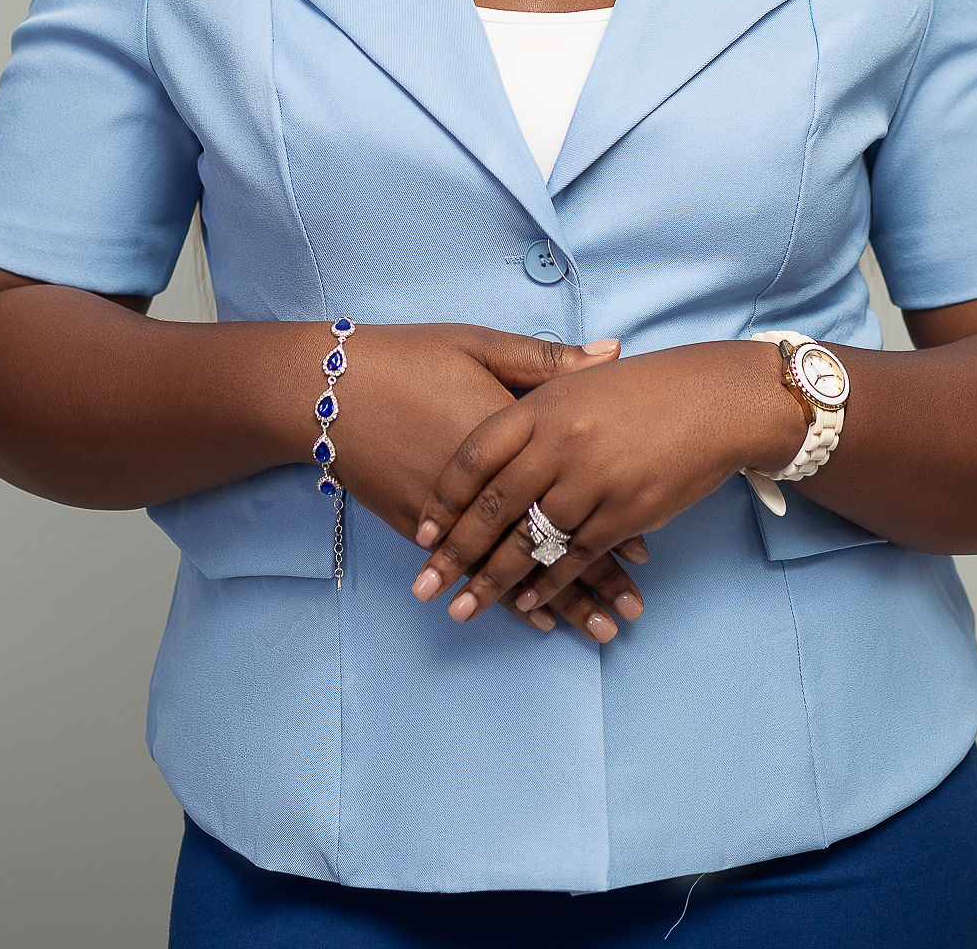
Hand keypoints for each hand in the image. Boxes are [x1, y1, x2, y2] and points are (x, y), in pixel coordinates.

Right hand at [333, 323, 650, 640]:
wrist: (328, 387)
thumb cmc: (409, 358)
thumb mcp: (480, 345)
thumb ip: (548, 361)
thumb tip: (614, 352)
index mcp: (510, 437)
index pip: (571, 491)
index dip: (611, 525)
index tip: (648, 556)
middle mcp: (485, 485)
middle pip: (549, 540)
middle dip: (595, 580)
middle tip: (632, 612)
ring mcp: (450, 513)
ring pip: (515, 568)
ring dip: (558, 602)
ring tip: (600, 631)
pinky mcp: (418, 526)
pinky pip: (472, 571)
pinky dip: (505, 599)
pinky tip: (534, 621)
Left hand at [408, 340, 804, 622]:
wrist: (717, 400)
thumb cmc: (646, 385)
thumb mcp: (581, 377)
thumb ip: (534, 393)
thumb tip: (486, 400)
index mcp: (543, 406)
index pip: (476, 456)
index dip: (446, 497)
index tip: (422, 531)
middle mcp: (562, 444)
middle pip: (495, 507)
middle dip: (455, 553)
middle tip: (424, 587)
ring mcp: (594, 481)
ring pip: (532, 540)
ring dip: (494, 581)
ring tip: (463, 608)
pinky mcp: (625, 514)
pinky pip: (576, 556)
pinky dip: (549, 584)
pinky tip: (527, 603)